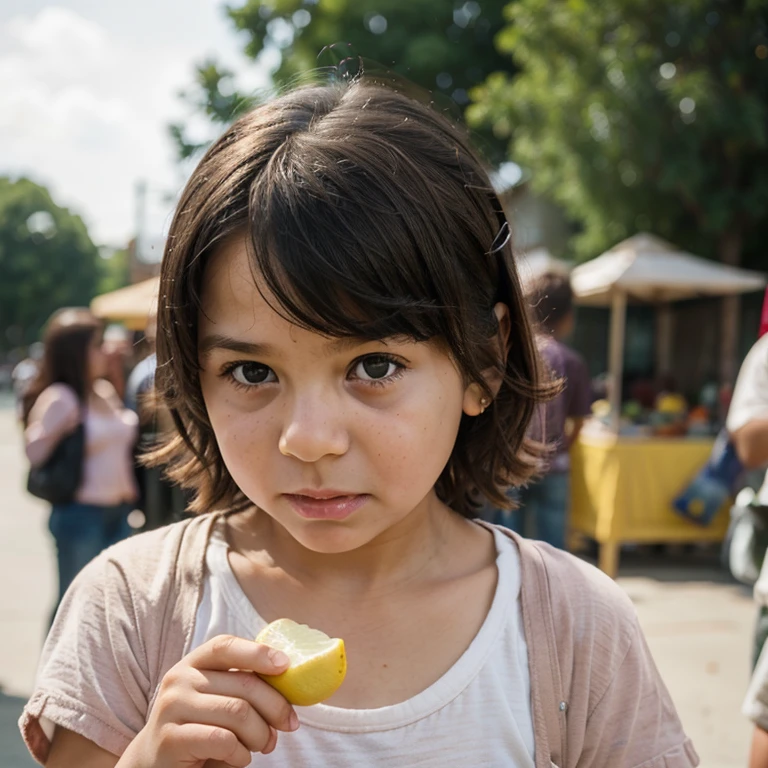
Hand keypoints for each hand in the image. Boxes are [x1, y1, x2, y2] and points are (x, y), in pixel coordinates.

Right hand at [118, 635, 298, 767]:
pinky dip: (241, 753)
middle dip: (275, 707)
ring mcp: (172, 708)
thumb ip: (241, 685)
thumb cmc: (198, 729)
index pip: (226, 646)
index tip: (285, 665)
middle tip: (288, 725)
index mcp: (193, 663)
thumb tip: (288, 680)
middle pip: (244, 684)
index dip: (258, 652)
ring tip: (263, 745)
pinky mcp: (171, 739)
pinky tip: (240, 757)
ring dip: (261, 734)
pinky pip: (223, 740)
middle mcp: (179, 679)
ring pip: (238, 712)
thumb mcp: (216, 699)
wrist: (153, 764)